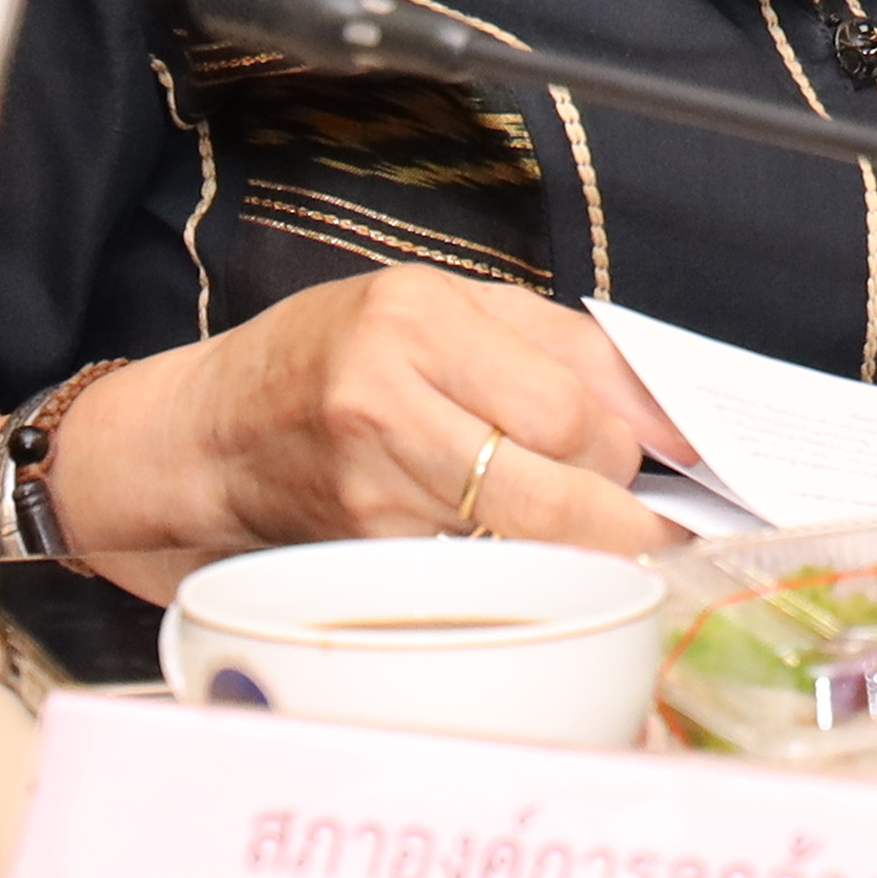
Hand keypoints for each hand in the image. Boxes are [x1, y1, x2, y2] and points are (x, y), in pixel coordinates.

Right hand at [45, 266, 696, 601]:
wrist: (205, 436)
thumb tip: (671, 417)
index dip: (631, 445)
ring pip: (523, 539)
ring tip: (571, 519)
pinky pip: (474, 569)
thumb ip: (565, 348)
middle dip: (616, 506)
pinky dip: (510, 563)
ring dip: (569, 539)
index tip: (668, 461)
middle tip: (636, 509)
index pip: (570, 408)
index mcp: (419, 318)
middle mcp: (386, 400)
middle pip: (555, 482)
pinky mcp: (356, 555)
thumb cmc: (336, 357)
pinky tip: (501, 541)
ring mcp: (366, 489)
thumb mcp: (447, 308)